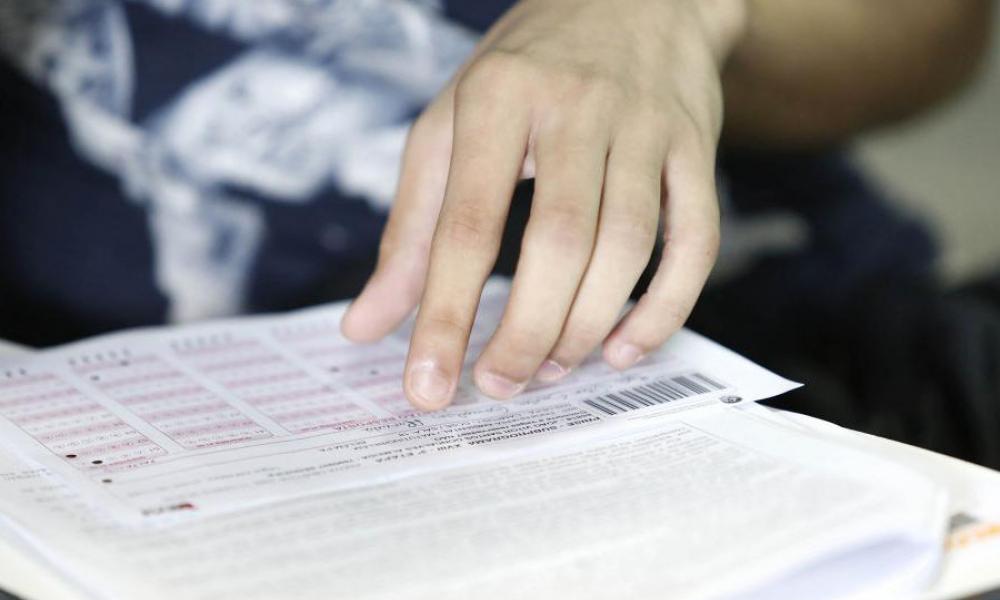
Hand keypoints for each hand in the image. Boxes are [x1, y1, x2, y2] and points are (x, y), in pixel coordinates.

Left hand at [342, 0, 746, 408]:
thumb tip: (366, 326)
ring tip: (549, 369)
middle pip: (558, 241)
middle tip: (497, 385)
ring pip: (628, 245)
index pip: (467, 225)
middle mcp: (575, 107)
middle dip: (525, 332)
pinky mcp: (695, 147)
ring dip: (589, 326)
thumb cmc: (526, 69)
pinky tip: (624, 347)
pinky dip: (665, 307)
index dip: (444, 315)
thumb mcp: (450, 124)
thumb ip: (409, 227)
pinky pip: (695, 241)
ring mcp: (645, 126)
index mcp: (497, 99)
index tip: (427, 388)